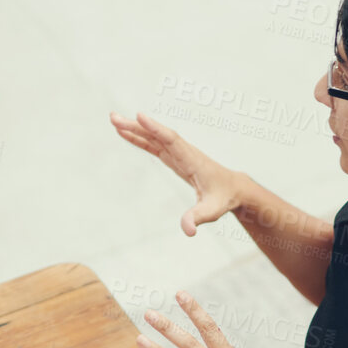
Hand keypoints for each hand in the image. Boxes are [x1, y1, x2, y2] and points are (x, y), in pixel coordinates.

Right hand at [110, 111, 247, 235]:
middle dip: (136, 126)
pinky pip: (154, 145)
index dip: (155, 129)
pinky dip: (139, 139)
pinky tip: (126, 134)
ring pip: (154, 137)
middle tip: (114, 118)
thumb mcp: (212, 210)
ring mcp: (178, 153)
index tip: (139, 116)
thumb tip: (188, 231)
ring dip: (134, 129)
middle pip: (157, 135)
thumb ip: (198, 218)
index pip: (171, 140)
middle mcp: (184, 152)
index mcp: (192, 160)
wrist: (233, 188)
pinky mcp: (173, 158)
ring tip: (114, 121)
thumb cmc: (224, 198)